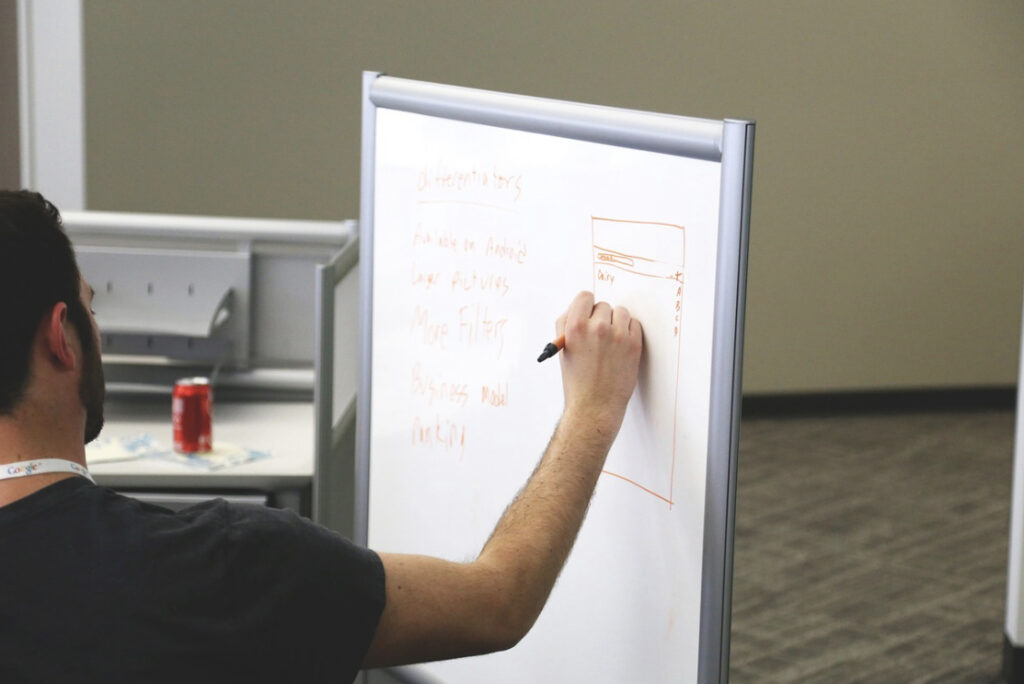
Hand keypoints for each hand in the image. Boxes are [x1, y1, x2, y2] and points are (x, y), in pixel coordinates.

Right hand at [556, 291, 641, 437]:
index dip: (586, 305)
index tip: (588, 313)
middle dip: (601, 318)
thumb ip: (567, 324)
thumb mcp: (563, 349)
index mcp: (575, 327)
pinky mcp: (634, 344)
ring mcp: (618, 335)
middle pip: (603, 305)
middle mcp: (597, 327)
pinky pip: (635, 324)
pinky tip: (621, 346)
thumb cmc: (577, 381)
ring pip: (621, 312)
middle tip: (598, 336)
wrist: (594, 406)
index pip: (585, 296)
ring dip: (617, 322)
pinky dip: (629, 331)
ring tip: (611, 341)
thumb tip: (578, 308)